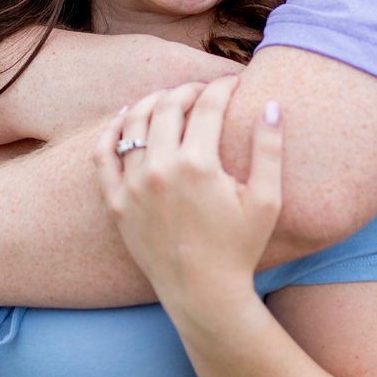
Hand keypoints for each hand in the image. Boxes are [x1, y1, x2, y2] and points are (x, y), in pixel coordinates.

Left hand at [94, 76, 283, 328]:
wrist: (202, 294)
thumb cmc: (240, 248)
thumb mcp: (267, 200)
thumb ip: (269, 149)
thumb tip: (272, 106)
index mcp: (198, 164)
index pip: (208, 106)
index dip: (223, 87)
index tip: (233, 82)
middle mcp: (159, 169)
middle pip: (168, 106)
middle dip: (189, 90)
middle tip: (203, 90)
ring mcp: (132, 186)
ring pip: (133, 122)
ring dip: (152, 102)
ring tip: (169, 99)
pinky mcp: (115, 202)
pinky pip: (104, 154)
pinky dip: (112, 130)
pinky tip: (125, 117)